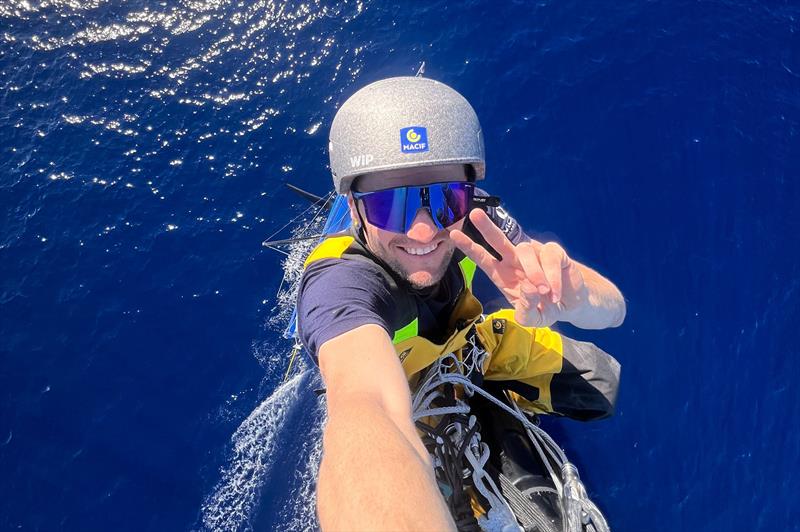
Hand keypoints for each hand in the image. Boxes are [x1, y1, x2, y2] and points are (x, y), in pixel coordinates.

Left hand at [449, 209, 588, 327]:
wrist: (571, 304)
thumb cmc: (544, 308)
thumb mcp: (532, 319)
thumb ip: (526, 311)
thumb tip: (528, 289)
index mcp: (503, 275)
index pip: (483, 258)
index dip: (469, 247)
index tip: (454, 234)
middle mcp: (515, 261)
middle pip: (499, 240)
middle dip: (487, 227)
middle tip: (475, 215)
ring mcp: (535, 254)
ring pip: (526, 250)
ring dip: (534, 273)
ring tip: (544, 293)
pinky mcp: (554, 252)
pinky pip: (549, 257)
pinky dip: (552, 277)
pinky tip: (555, 292)